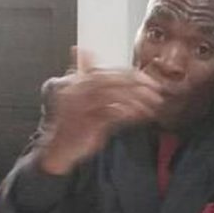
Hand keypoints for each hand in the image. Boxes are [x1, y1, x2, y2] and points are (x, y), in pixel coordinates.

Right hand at [37, 47, 163, 173]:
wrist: (57, 151)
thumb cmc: (73, 125)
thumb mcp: (82, 100)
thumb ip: (94, 83)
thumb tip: (103, 62)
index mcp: (74, 83)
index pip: (106, 71)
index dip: (128, 74)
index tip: (146, 79)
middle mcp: (74, 92)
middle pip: (110, 81)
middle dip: (136, 84)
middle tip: (155, 90)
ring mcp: (79, 107)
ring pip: (112, 96)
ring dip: (136, 99)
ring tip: (153, 104)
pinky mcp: (85, 124)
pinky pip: (110, 115)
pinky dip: (128, 114)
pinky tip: (140, 115)